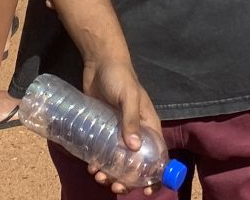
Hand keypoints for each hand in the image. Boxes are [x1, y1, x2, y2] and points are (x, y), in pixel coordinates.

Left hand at [81, 54, 162, 193]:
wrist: (99, 63)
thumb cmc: (119, 77)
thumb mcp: (128, 96)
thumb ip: (131, 119)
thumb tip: (134, 148)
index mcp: (149, 125)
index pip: (158, 155)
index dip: (156, 175)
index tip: (147, 190)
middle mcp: (136, 132)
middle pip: (136, 164)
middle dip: (127, 179)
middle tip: (115, 185)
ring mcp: (118, 133)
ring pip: (118, 162)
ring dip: (111, 174)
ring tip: (98, 176)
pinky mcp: (103, 131)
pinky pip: (103, 153)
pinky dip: (99, 164)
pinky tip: (91, 167)